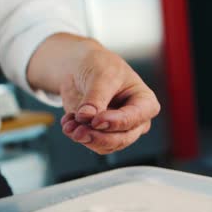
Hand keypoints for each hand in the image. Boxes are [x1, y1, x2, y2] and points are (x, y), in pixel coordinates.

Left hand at [27, 33, 159, 154]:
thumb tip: (86, 117)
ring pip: (106, 145)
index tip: (95, 120)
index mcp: (145, 102)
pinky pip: (91, 142)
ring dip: (85, 137)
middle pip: (122, 138)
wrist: (82, 68)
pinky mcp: (100, 134)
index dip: (116, 122)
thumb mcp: (101, 75)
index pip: (135, 118)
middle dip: (98, 136)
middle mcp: (135, 120)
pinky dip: (77, 135)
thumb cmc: (100, 66)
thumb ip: (95, 97)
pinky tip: (67, 123)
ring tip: (68, 125)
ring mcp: (118, 130)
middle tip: (78, 131)